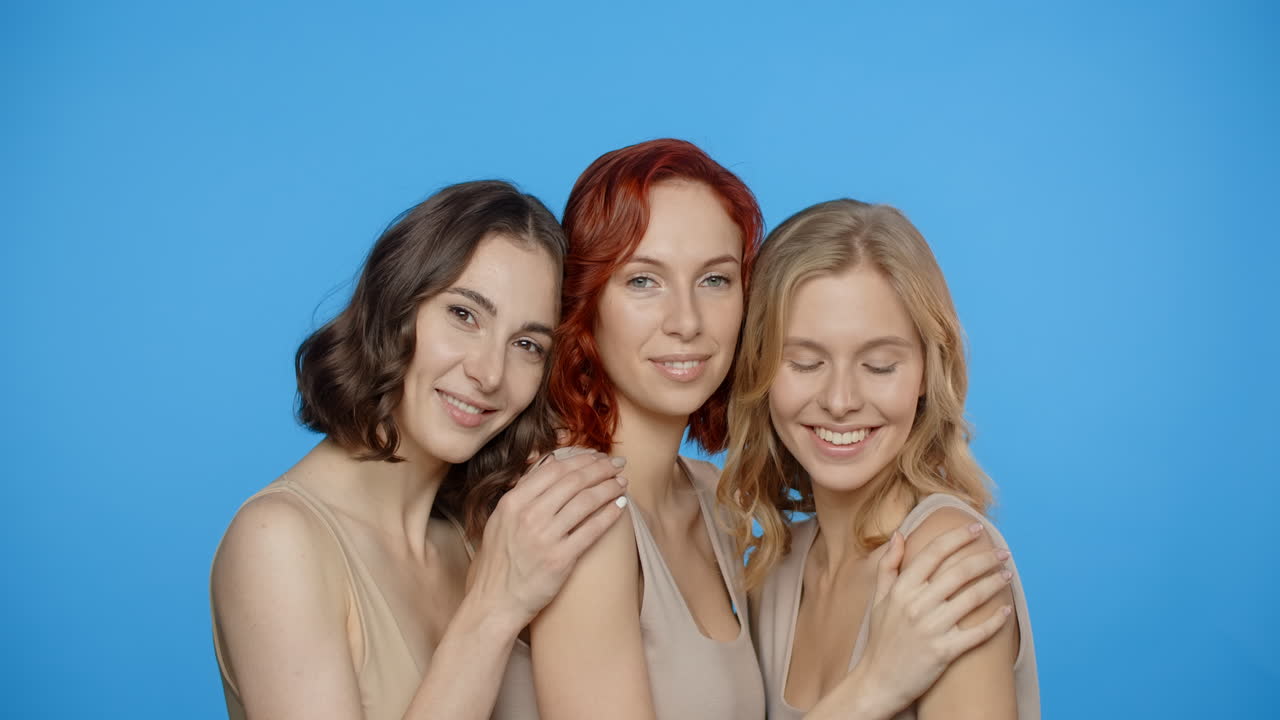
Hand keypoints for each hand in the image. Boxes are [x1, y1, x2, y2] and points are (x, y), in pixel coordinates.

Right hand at [467, 448, 627, 629]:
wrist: (495, 602)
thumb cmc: (499, 562)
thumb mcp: (500, 520)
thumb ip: (522, 492)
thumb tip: (546, 462)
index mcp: (512, 502)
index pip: (553, 469)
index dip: (580, 459)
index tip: (597, 456)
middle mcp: (528, 516)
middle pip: (573, 481)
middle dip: (600, 468)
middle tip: (617, 464)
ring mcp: (544, 537)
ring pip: (585, 502)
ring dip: (608, 488)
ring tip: (622, 483)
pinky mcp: (560, 559)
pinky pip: (591, 530)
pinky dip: (609, 515)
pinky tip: (620, 506)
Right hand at [816, 524, 1012, 718]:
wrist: (878, 681)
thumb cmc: (881, 638)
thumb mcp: (878, 599)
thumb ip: (888, 565)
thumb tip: (900, 535)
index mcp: (902, 589)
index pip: (934, 553)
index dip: (958, 537)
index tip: (976, 528)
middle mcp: (917, 605)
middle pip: (959, 572)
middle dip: (985, 558)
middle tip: (1002, 552)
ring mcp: (931, 629)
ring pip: (973, 598)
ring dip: (995, 583)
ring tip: (1007, 575)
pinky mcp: (944, 652)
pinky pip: (977, 632)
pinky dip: (995, 620)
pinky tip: (1006, 610)